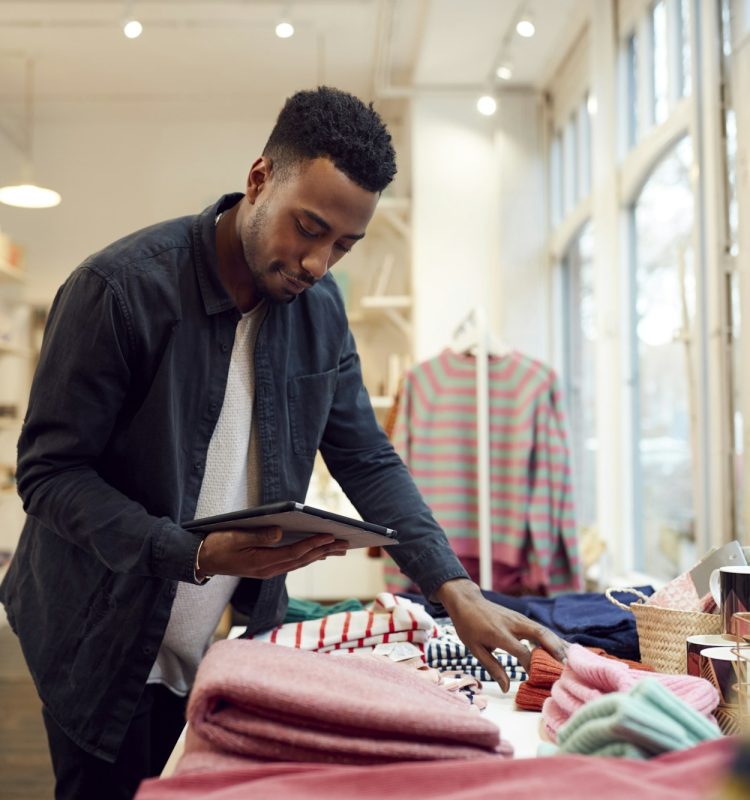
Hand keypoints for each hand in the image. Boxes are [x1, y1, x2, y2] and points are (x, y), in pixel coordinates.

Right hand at [196, 527, 348, 579]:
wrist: (203, 560)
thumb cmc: (217, 545)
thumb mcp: (235, 536)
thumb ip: (258, 535)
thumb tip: (280, 533)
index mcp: (262, 562)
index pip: (294, 553)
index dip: (313, 544)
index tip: (329, 536)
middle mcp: (268, 569)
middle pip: (302, 560)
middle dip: (324, 551)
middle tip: (344, 543)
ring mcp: (268, 570)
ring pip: (299, 563)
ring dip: (319, 555)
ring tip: (337, 549)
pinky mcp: (266, 568)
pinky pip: (292, 563)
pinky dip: (307, 557)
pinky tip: (316, 554)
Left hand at [433, 578, 567, 691]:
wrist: (467, 602)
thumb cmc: (469, 627)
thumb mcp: (474, 648)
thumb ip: (492, 667)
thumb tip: (505, 688)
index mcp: (499, 633)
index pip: (521, 651)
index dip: (531, 665)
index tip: (537, 679)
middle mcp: (513, 624)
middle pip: (540, 635)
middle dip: (555, 650)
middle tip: (568, 667)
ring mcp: (520, 619)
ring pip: (545, 630)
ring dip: (560, 644)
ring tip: (573, 660)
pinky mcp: (523, 619)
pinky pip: (542, 629)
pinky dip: (555, 639)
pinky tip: (566, 649)